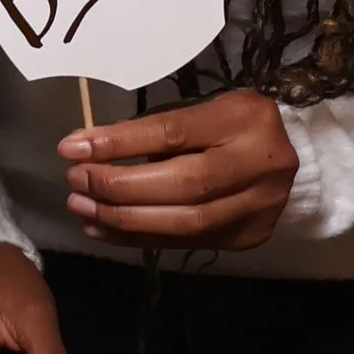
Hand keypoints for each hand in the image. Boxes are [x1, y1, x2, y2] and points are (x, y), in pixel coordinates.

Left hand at [60, 89, 296, 253]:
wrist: (282, 156)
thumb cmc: (224, 125)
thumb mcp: (196, 110)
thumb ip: (150, 129)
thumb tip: (85, 149)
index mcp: (245, 118)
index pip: (173, 133)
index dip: (118, 143)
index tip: (71, 148)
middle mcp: (260, 163)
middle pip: (182, 184)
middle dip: (119, 186)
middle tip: (75, 181)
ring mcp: (259, 206)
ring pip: (185, 222)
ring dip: (123, 218)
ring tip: (82, 207)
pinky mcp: (248, 236)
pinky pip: (186, 242)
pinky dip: (139, 237)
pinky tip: (104, 227)